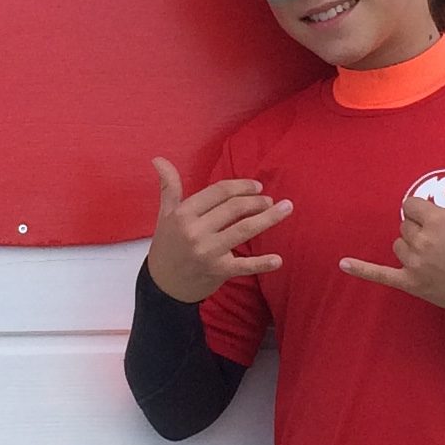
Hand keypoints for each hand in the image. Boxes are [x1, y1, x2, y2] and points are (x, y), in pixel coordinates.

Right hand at [146, 157, 289, 302]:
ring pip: (244, 229)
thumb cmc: (167, 245)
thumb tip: (158, 158)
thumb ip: (169, 186)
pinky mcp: (218, 271)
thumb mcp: (165, 214)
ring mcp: (208, 252)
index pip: (218, 192)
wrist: (163, 285)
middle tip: (270, 200)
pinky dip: (262, 263)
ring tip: (286, 209)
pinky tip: (278, 259)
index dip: (241, 186)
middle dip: (257, 201)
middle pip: (234, 208)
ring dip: (269, 218)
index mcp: (184, 214)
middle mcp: (195, 231)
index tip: (257, 187)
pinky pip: (244, 266)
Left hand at [340, 149, 444, 311]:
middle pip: (405, 225)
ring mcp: (414, 264)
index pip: (411, 206)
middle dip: (420, 229)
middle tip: (442, 240)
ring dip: (410, 246)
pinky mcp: (411, 283)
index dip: (423, 211)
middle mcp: (422, 242)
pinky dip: (362, 269)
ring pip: (398, 245)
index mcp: (438, 222)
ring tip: (434, 254)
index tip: (438, 219)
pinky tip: (343, 264)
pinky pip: (381, 274)